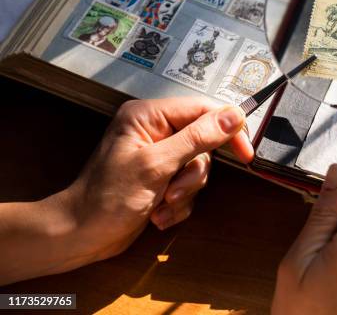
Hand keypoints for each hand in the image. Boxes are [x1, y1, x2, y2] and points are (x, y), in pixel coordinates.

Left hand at [0, 97, 253, 284]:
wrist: (81, 236)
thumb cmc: (109, 197)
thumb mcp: (157, 165)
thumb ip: (197, 138)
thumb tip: (235, 116)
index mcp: (149, 116)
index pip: (202, 110)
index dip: (227, 130)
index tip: (245, 155)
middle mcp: (155, 130)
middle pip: (203, 143)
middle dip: (192, 174)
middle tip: (174, 192)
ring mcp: (159, 155)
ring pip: (197, 168)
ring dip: (184, 192)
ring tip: (161, 206)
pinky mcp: (161, 178)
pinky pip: (187, 186)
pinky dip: (178, 204)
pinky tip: (157, 216)